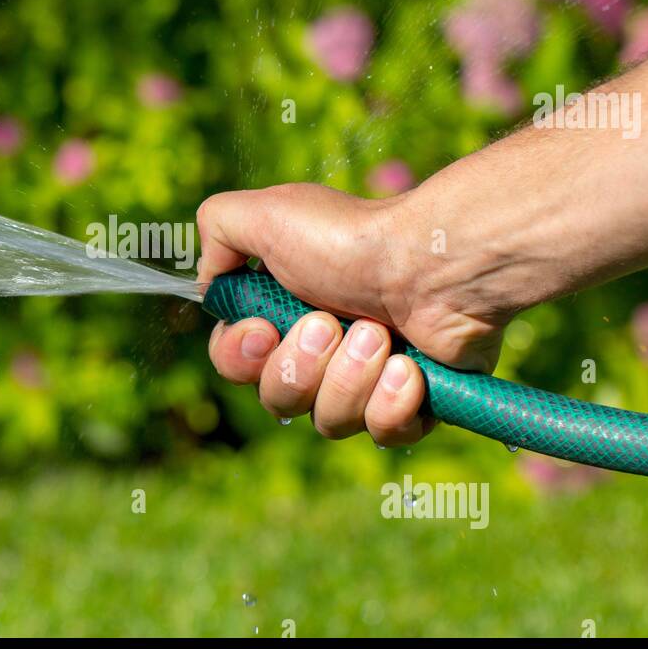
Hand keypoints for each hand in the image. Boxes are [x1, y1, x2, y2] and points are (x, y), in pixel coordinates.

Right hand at [197, 183, 510, 445]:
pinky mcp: (416, 404)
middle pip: (278, 399)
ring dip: (350, 378)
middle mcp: (322, 351)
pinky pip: (385, 435)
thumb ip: (216, 230)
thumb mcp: (265, 213)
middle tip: (333, 322)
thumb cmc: (351, 238)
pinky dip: (392, 404)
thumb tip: (210, 284)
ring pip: (330, 421)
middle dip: (302, 366)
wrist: (437, 261)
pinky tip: (409, 368)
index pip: (235, 364)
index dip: (240, 358)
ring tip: (381, 334)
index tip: (263, 330)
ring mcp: (368, 381)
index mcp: (282, 313)